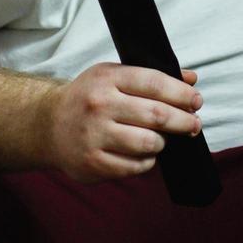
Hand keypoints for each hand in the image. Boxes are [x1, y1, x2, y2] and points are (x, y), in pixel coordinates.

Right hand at [43, 63, 202, 182]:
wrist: (46, 124)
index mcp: (107, 78)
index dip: (181, 93)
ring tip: (163, 139)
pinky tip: (145, 154)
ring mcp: (95, 135)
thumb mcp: (113, 76)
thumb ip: (152, 77)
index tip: (196, 101)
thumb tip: (191, 79)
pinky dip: (147, 161)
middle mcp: (100, 105)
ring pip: (148, 143)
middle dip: (183, 121)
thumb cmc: (88, 98)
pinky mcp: (93, 162)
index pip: (155, 83)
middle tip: (193, 124)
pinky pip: (135, 166)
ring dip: (163, 142)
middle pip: (156, 115)